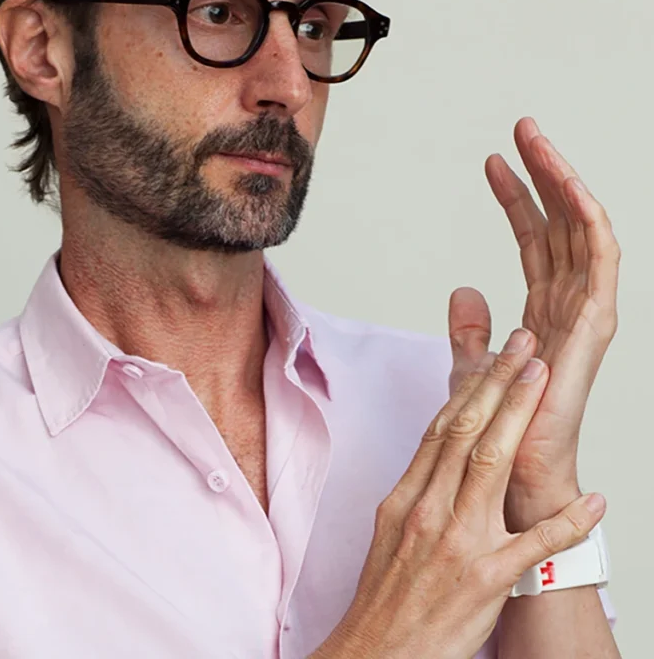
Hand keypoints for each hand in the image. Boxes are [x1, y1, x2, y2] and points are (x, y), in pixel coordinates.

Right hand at [311, 333, 604, 658]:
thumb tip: (438, 448)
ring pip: (490, 466)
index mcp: (408, 495)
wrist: (378, 652)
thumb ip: (417, 484)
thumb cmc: (386, 596)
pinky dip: (566, 522)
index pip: (442, 427)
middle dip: (498, 382)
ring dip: (518, 416)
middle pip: (466, 432)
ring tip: (542, 379)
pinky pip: (534, 547)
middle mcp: (431, 509)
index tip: (496, 353)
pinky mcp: (486, 580)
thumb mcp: (390, 527)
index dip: (472, 386)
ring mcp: (459, 542)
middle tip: (524, 345)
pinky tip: (593, 501)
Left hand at [448, 117, 619, 528]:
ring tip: (536, 140)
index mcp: (544, 313)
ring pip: (581, 232)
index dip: (517, 199)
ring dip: (563, 182)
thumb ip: (472, 331)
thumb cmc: (499, 434)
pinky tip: (570, 188)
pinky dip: (588, 223)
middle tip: (522, 128)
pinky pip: (599, 265)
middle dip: (544, 174)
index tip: (493, 161)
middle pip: (561, 226)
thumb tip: (463, 290)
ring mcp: (584, 317)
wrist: (514, 480)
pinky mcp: (592, 330)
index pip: (534, 241)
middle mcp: (569, 309)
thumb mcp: (473, 369)